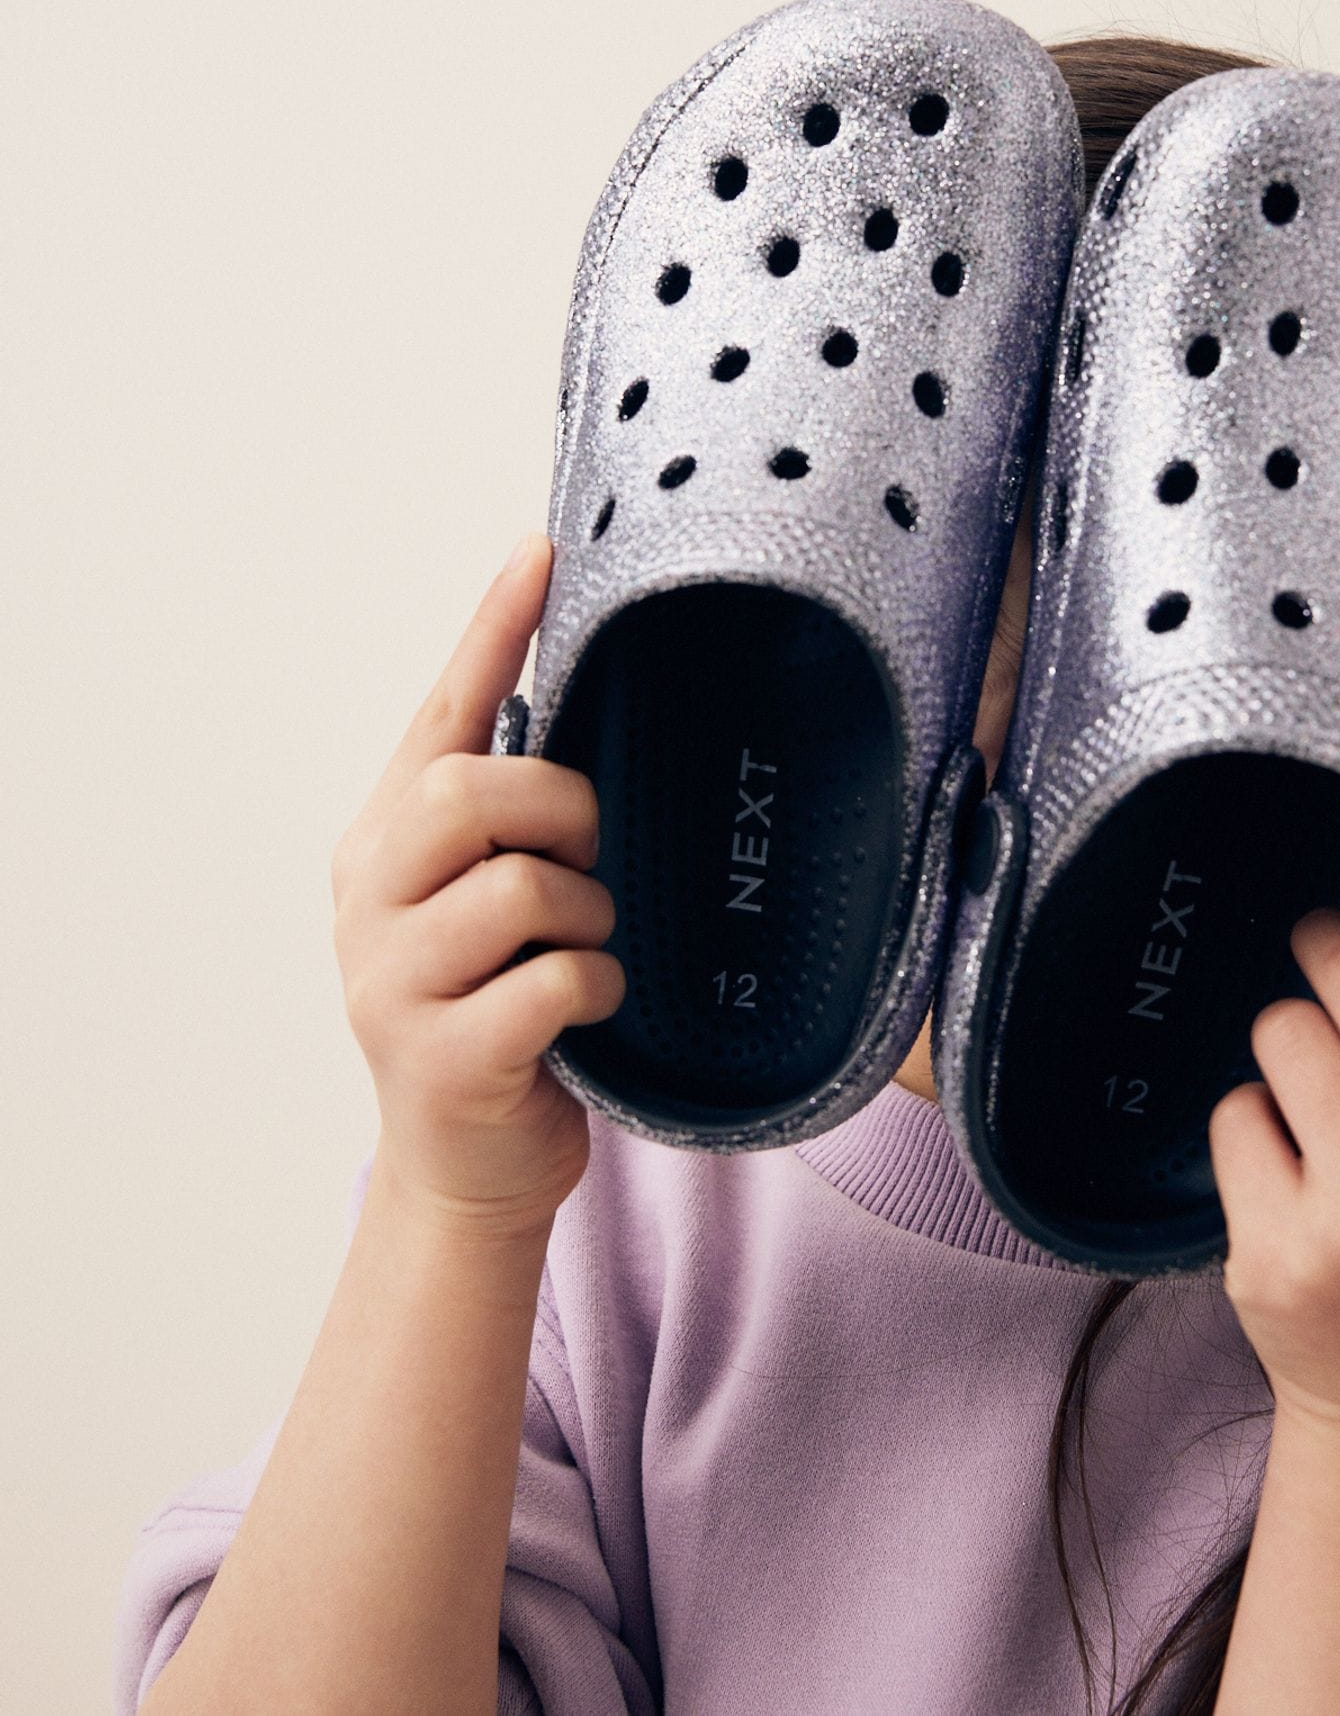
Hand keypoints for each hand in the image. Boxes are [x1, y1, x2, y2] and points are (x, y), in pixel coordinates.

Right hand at [329, 535, 624, 1236]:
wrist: (469, 1168)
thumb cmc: (499, 1008)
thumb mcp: (489, 898)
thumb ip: (510, 818)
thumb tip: (587, 709)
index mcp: (383, 841)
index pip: (440, 713)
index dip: (493, 628)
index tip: (542, 548)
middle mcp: (367, 899)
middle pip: (471, 791)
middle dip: (556, 809)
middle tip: (584, 855)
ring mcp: (389, 983)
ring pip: (522, 890)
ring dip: (585, 918)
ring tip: (578, 950)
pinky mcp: (440, 1060)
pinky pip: (554, 982)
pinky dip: (595, 990)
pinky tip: (582, 1013)